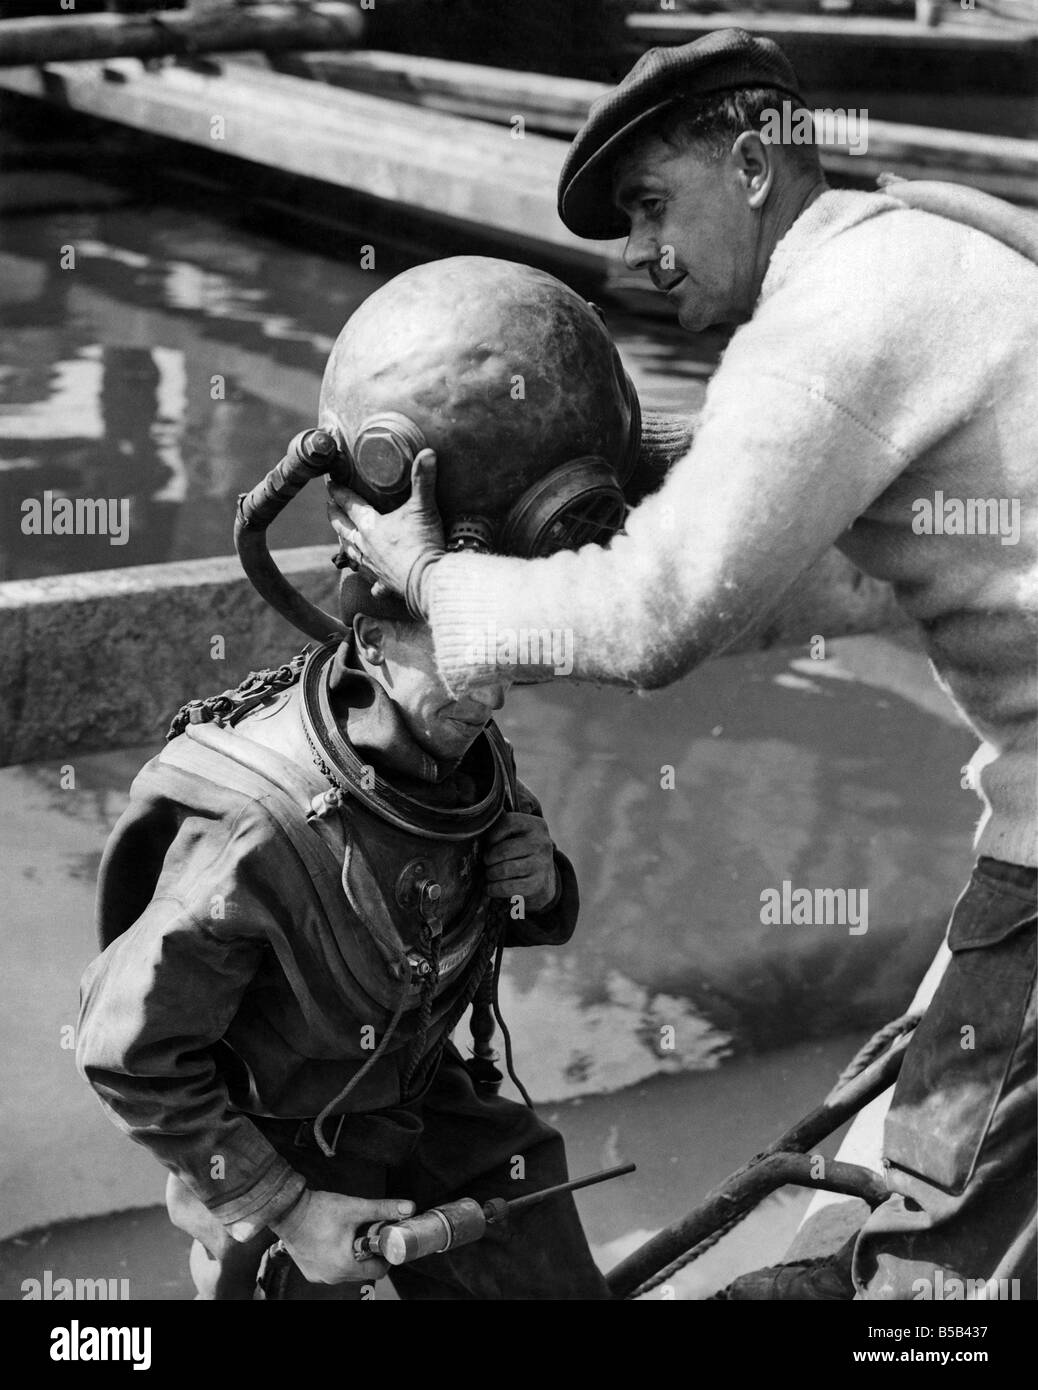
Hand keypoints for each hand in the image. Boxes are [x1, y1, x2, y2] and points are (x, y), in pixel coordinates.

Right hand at [270, 1189, 414, 1284]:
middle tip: (369, 1234)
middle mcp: (332, 1277)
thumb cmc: (318, 1211)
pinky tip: (336, 1240)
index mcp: (345, 1266)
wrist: (287, 1211)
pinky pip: (332, 1269)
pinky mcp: (310, 1271)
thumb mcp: (355, 1208)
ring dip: (353, 1256)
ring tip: (351, 1234)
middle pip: (363, 1271)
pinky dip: (338, 1257)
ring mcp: (319, 1276)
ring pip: (347, 1270)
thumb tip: (408, 1208)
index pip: (378, 1271)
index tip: (385, 1241)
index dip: (386, 1256)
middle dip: (369, 1254)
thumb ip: (384, 1209)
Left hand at [326, 448, 444, 606]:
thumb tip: (428, 452)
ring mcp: (373, 568)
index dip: (340, 493)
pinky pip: (375, 583)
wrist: (427, 580)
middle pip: (344, 529)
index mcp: (371, 526)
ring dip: (345, 545)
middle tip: (329, 507)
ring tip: (342, 539)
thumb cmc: (422, 543)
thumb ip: (424, 480)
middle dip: (335, 516)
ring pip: (353, 554)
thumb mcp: (423, 508)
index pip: (350, 505)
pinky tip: (374, 585)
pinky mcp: (385, 585)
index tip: (330, 484)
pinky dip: (374, 583)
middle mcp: (366, 547)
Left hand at [483, 812, 557, 913]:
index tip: (489, 844)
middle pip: (504, 850)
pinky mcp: (537, 884)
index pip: (509, 823)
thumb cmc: (521, 851)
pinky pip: (508, 887)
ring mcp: (541, 864)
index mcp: (536, 825)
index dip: (493, 834)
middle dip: (489, 858)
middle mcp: (542, 843)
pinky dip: (494, 889)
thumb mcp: (517, 834)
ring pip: (504, 869)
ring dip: (490, 874)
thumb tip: (476, 841)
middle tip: (486, 862)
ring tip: (489, 874)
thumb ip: (500, 830)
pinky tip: (490, 887)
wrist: (543, 876)